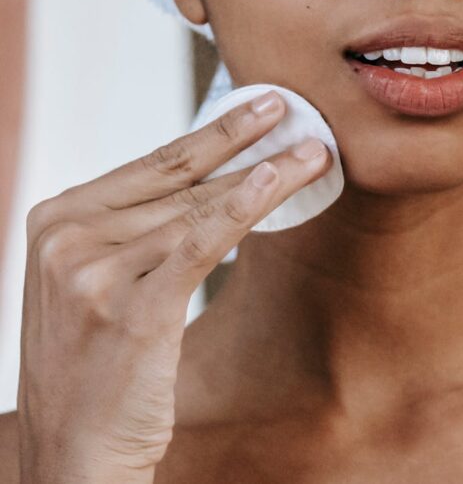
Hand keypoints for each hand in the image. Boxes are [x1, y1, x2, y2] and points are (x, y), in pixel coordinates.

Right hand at [16, 92, 331, 482]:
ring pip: (198, 207)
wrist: (74, 452)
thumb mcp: (100, 284)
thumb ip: (140, 233)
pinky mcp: (133, 309)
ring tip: (312, 151)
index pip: (152, 164)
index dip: (212, 133)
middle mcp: (67, 237)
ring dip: (264, 174)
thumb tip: (217, 188)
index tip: (258, 108)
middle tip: (291, 108)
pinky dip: (242, 208)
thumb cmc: (96, 367)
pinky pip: (200, 244)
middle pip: (178, 178)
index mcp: (55, 221)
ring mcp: (94, 272)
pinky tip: (275, 180)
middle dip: (244, 141)